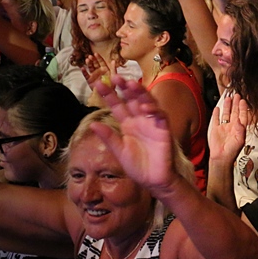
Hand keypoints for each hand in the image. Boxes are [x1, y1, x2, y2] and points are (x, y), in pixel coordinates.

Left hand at [90, 75, 177, 192]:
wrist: (153, 181)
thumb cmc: (137, 167)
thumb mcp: (119, 151)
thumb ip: (108, 138)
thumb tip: (93, 124)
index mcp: (128, 124)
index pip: (118, 106)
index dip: (109, 95)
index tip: (98, 84)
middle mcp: (140, 121)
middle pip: (133, 99)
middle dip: (125, 87)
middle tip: (115, 77)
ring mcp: (152, 124)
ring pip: (147, 102)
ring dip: (140, 93)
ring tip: (130, 84)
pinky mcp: (163, 130)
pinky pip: (160, 116)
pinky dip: (154, 110)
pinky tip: (145, 107)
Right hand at [208, 94, 248, 164]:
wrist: (221, 158)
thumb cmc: (232, 151)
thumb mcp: (239, 140)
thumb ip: (240, 130)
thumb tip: (240, 121)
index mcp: (239, 128)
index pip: (242, 116)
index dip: (243, 108)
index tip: (243, 101)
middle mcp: (232, 126)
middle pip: (234, 112)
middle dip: (235, 104)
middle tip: (236, 95)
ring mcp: (223, 127)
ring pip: (226, 114)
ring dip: (227, 106)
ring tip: (228, 98)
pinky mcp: (215, 129)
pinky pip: (216, 119)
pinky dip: (216, 114)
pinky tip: (217, 108)